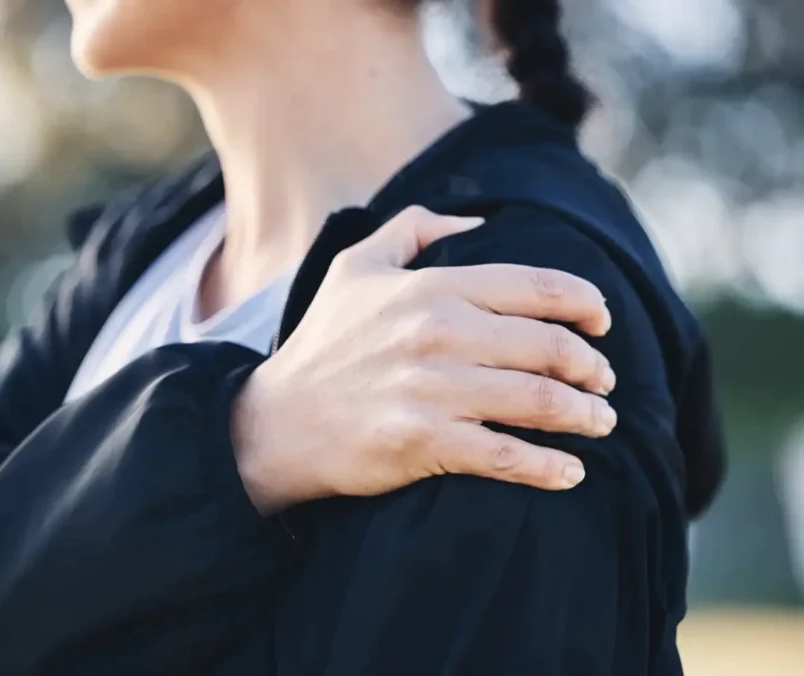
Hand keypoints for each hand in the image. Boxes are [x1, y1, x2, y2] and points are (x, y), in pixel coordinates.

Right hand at [232, 206, 615, 513]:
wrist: (277, 422)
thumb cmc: (324, 344)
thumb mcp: (356, 266)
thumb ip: (414, 226)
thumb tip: (477, 222)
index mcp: (431, 288)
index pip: (536, 287)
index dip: (585, 303)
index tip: (604, 322)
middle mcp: (437, 333)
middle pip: (549, 347)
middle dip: (592, 367)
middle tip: (605, 381)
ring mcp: (432, 389)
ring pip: (539, 401)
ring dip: (584, 415)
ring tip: (601, 422)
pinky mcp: (424, 442)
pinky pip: (507, 456)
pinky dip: (550, 467)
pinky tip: (571, 472)